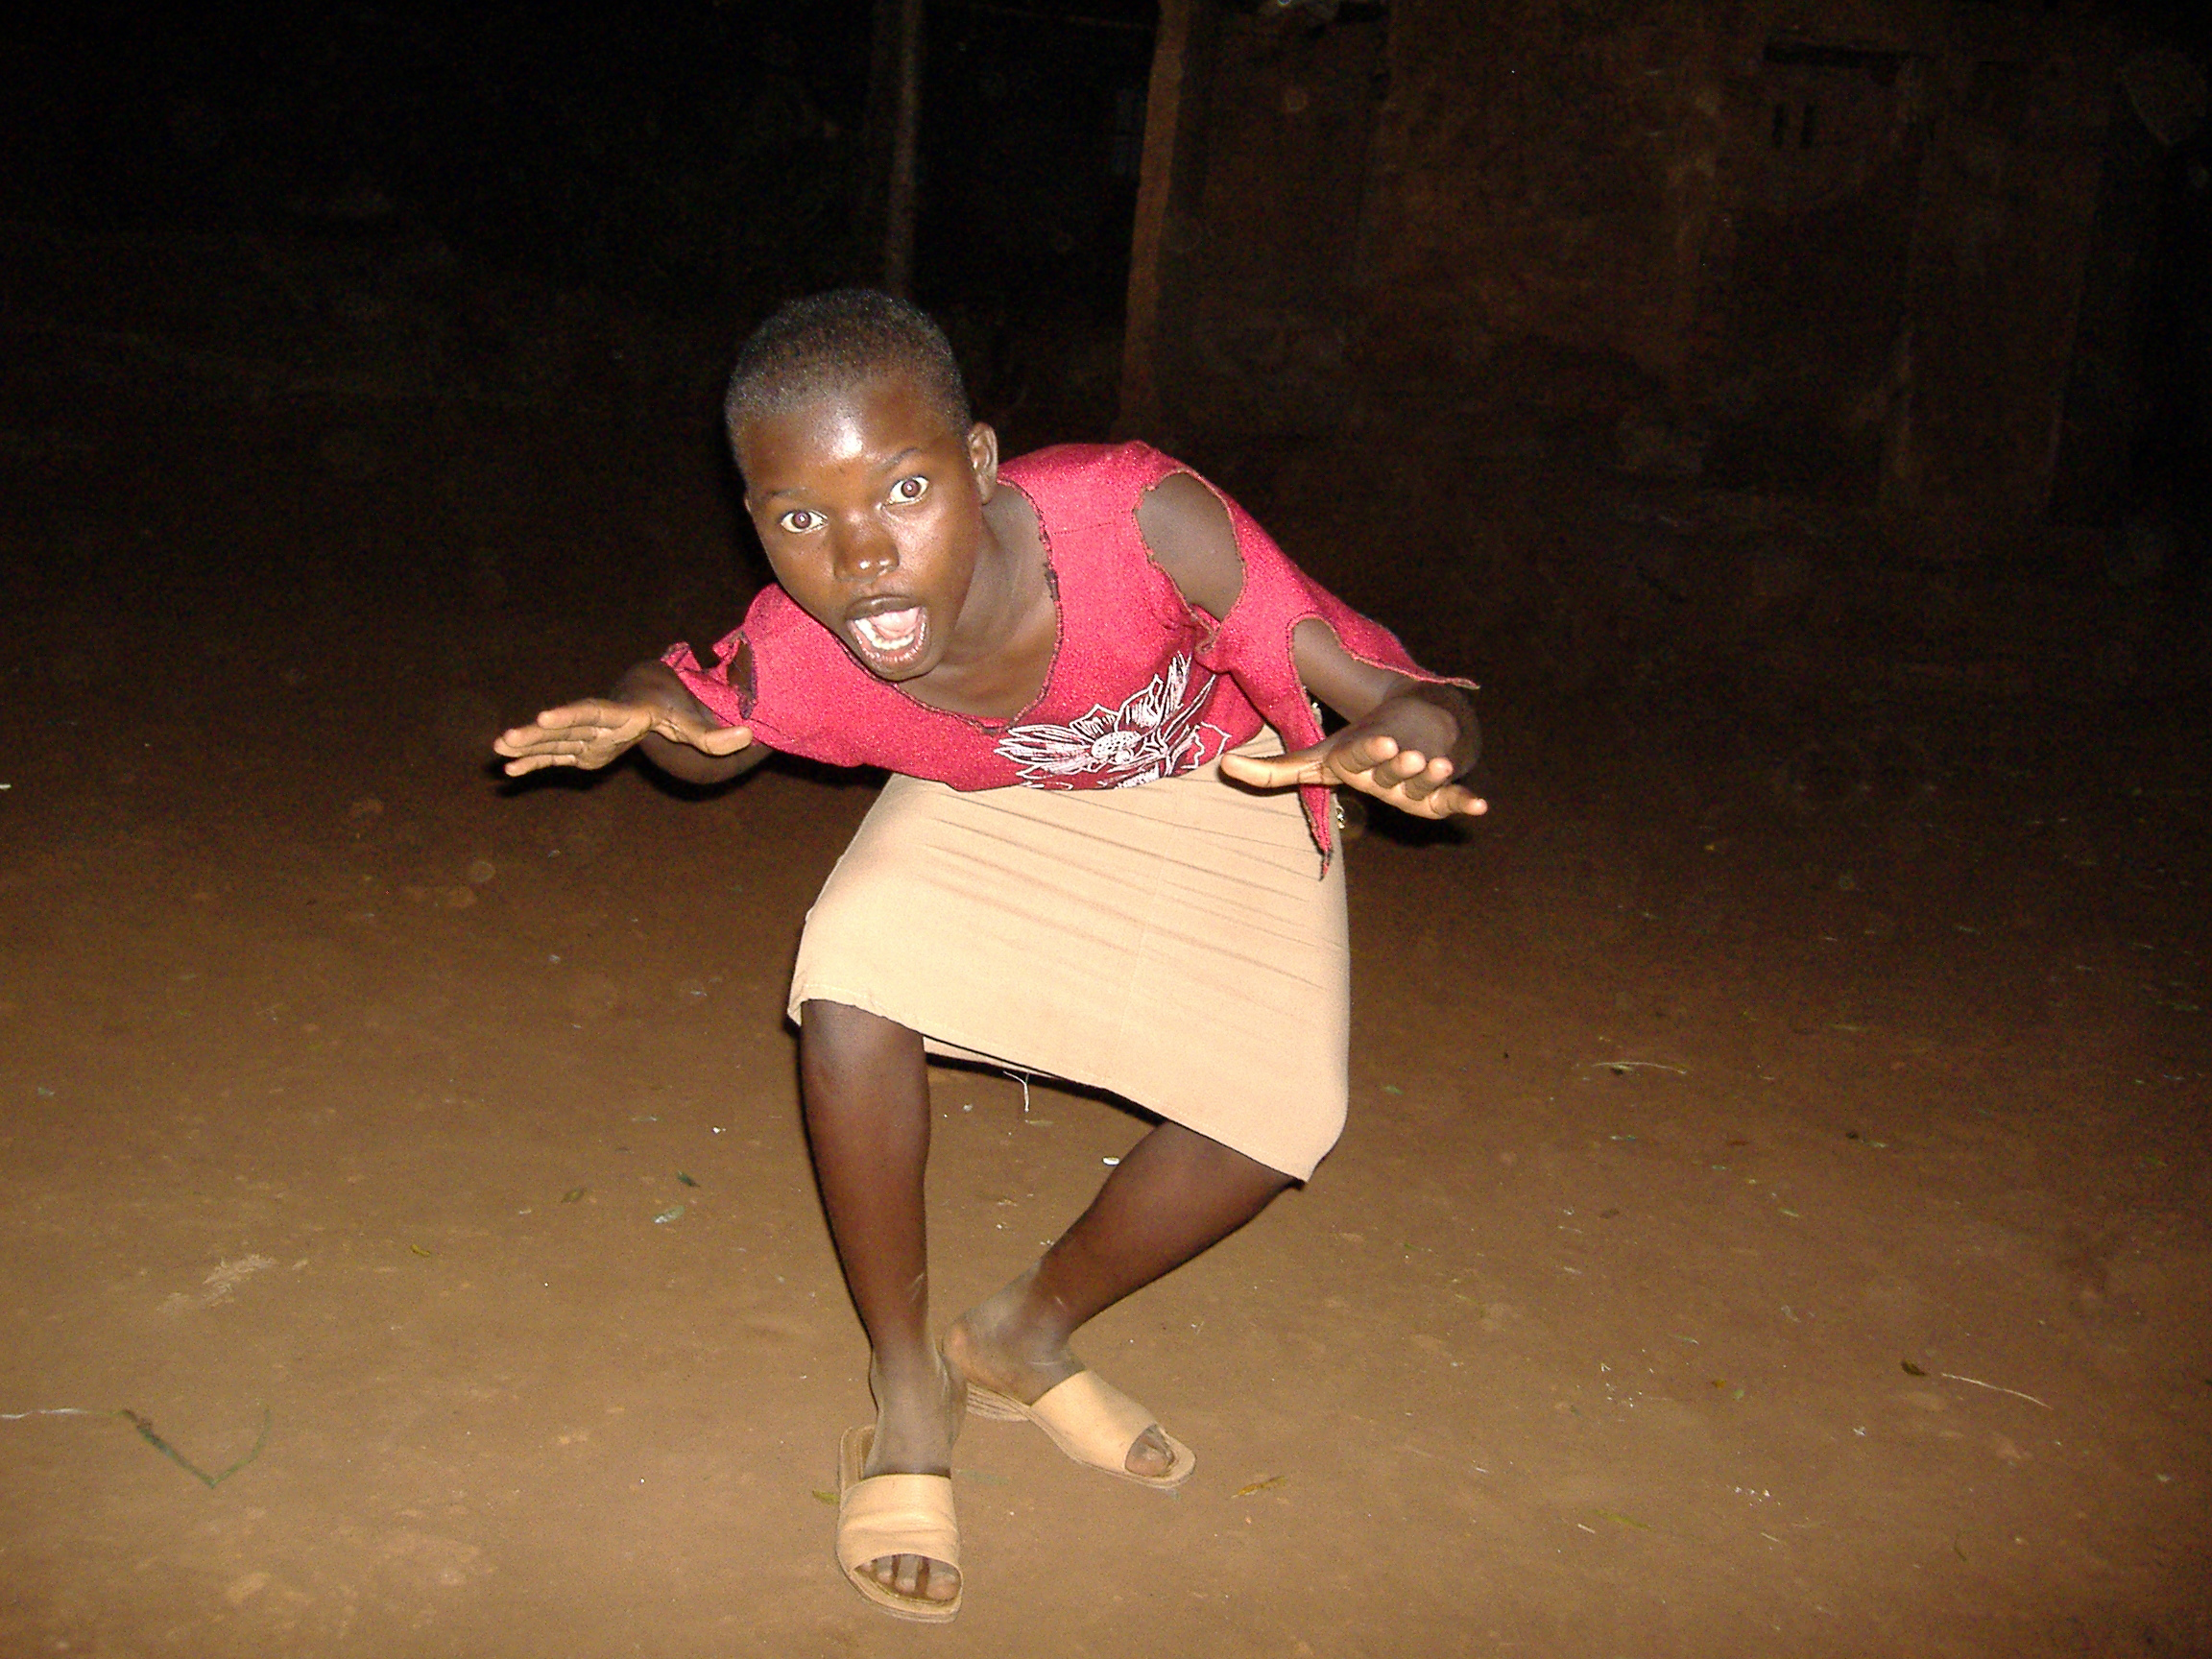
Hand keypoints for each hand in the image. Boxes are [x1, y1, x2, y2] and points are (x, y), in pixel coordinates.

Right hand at [493, 698, 751, 776]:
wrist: (649, 694)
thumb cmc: (671, 708)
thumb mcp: (692, 722)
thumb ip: (714, 734)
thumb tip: (747, 736)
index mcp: (621, 715)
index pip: (593, 715)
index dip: (569, 717)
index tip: (545, 716)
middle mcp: (597, 722)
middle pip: (564, 728)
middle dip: (536, 733)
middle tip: (508, 736)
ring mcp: (586, 736)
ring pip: (554, 742)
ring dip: (527, 747)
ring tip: (498, 750)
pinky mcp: (582, 749)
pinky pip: (555, 757)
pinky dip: (534, 763)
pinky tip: (510, 770)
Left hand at [1220, 731, 1486, 818]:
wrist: (1417, 722)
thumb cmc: (1357, 750)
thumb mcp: (1317, 760)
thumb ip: (1274, 772)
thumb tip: (1224, 767)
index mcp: (1360, 753)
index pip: (1364, 751)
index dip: (1373, 748)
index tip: (1382, 739)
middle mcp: (1390, 763)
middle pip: (1396, 768)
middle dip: (1404, 763)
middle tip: (1413, 756)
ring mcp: (1417, 775)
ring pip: (1425, 780)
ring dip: (1435, 776)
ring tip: (1442, 770)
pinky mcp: (1439, 790)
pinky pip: (1452, 798)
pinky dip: (1466, 802)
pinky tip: (1481, 809)